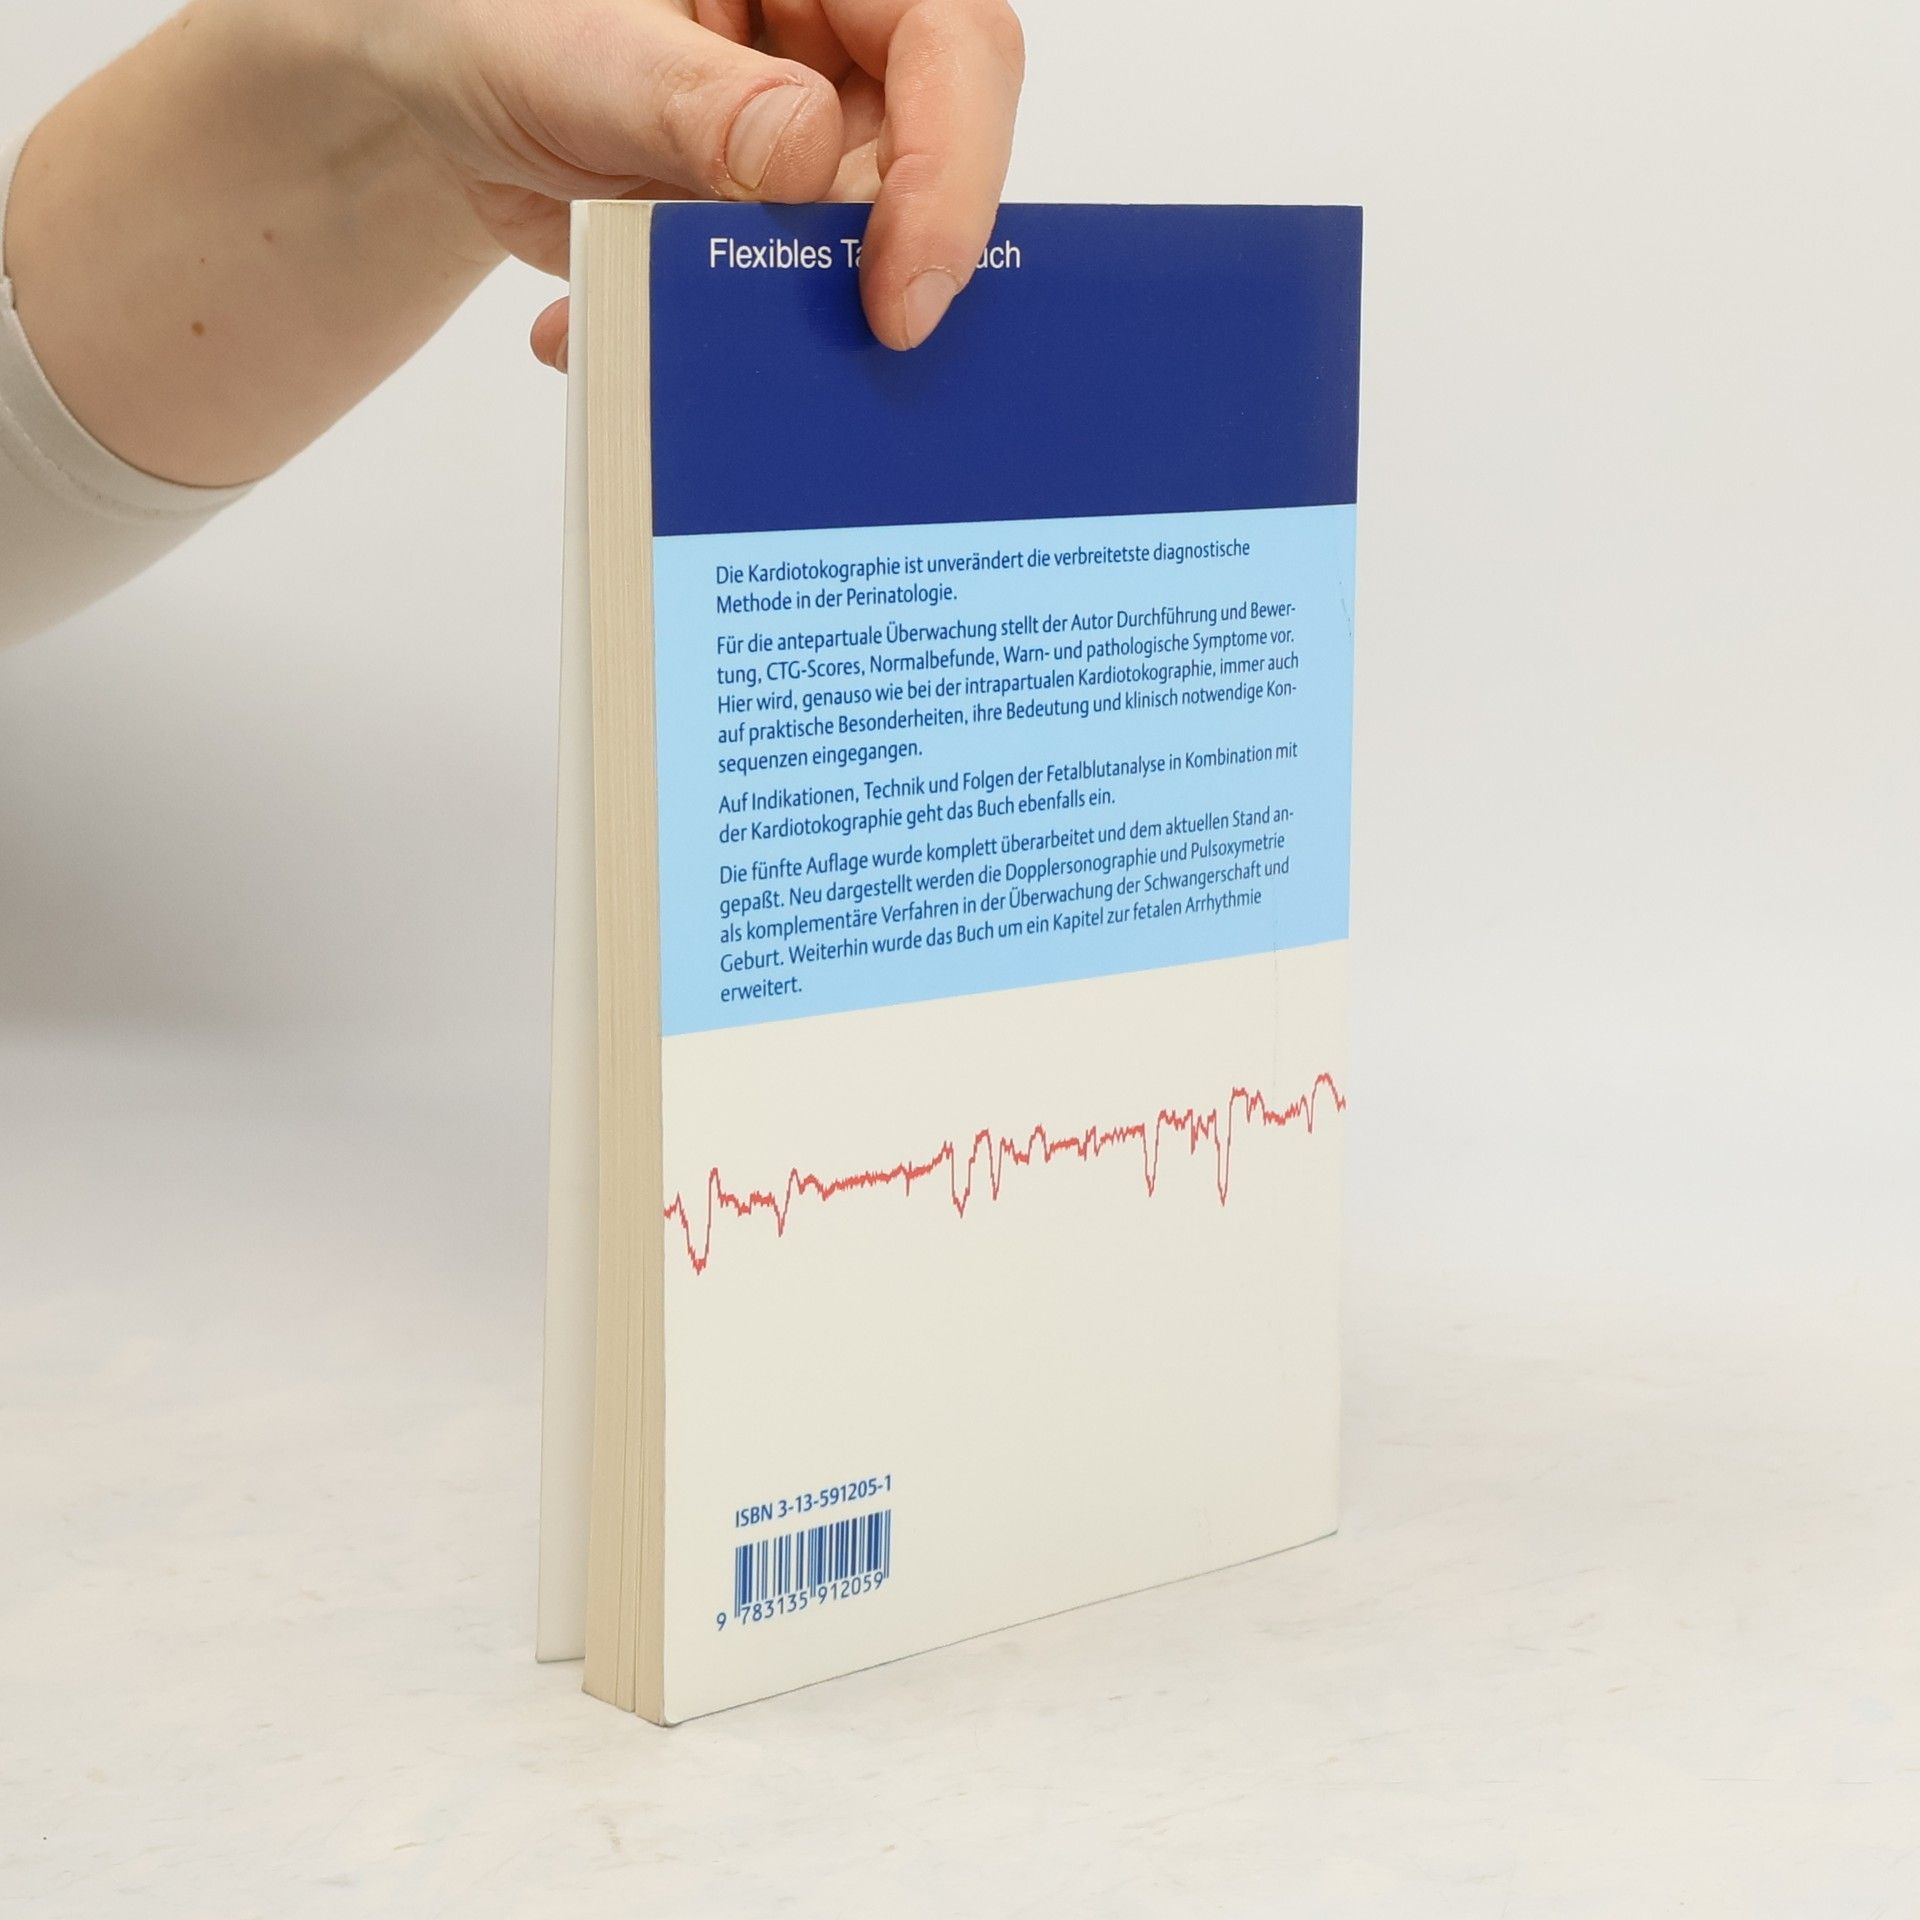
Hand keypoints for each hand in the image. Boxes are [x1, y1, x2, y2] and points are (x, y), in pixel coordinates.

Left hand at [340, 0, 1025, 361]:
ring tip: (682, 345)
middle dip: (876, 270)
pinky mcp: (773, 229)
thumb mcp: (572, 43)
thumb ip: (688, 99)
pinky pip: (784, 306)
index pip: (953, 48)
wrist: (433, 80)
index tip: (901, 294)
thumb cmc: (490, 13)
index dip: (951, 173)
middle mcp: (839, 47)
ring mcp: (815, 146)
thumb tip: (808, 154)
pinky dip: (706, 343)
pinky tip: (618, 337)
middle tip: (823, 352)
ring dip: (779, 325)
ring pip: (864, 257)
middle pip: (935, 165)